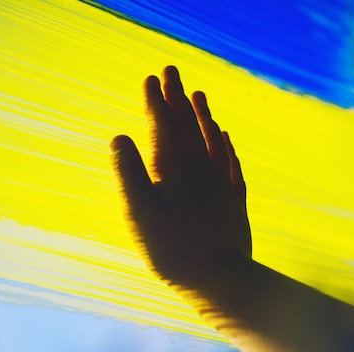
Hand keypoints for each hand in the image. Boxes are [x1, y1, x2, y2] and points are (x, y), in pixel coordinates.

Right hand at [111, 66, 250, 286]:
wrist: (221, 279)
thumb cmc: (173, 250)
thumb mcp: (140, 215)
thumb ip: (129, 174)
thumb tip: (119, 136)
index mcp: (175, 170)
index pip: (163, 126)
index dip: (155, 102)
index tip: (150, 78)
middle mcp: (201, 169)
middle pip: (188, 125)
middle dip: (177, 98)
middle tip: (171, 71)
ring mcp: (221, 183)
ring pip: (212, 139)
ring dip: (203, 115)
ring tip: (198, 94)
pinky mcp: (235, 199)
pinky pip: (231, 162)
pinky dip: (225, 144)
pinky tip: (223, 136)